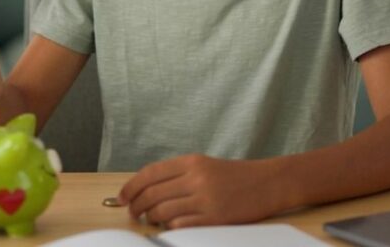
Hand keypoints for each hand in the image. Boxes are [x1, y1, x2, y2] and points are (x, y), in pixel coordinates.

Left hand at [118, 155, 280, 227]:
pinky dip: (170, 227)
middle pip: (152, 194)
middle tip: (132, 213)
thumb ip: (176, 175)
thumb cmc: (233, 176)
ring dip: (151, 219)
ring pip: (163, 212)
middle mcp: (196, 178)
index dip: (130, 187)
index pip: (150, 174)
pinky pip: (181, 225)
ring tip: (150, 221)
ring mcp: (206, 199)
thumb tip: (145, 191)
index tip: (121, 198)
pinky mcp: (215, 218)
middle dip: (136, 206)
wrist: (268, 183)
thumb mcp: (203, 166)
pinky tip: (170, 226)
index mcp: (191, 162)